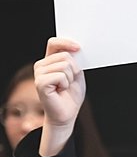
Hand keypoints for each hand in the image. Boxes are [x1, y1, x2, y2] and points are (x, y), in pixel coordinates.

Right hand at [34, 38, 84, 156]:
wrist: (67, 113)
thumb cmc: (71, 95)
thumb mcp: (77, 74)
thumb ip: (75, 61)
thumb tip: (76, 49)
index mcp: (49, 61)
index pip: (54, 43)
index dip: (66, 42)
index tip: (78, 48)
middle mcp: (41, 65)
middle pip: (65, 55)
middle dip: (75, 70)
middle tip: (69, 82)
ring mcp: (39, 73)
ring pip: (65, 65)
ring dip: (70, 78)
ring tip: (64, 87)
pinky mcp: (40, 83)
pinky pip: (60, 76)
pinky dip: (66, 84)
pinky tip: (60, 90)